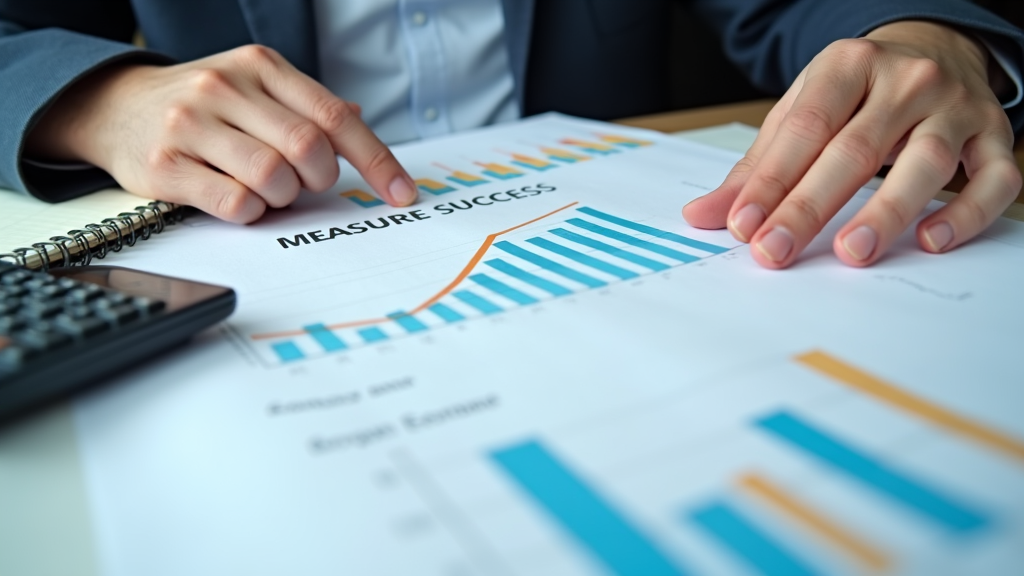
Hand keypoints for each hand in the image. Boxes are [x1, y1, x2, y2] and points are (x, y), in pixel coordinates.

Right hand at [25, 45, 417, 222]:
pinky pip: (234, 203)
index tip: (402, 194)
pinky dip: (250, 211)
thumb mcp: (254, 88)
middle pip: (309, 148)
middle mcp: (226, 87)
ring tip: (266, 189)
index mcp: (261, 65)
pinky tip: (238, 199)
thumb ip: (305, 107)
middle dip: (319, 179)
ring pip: (273, 177)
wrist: (115, 108)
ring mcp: (192, 124)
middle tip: (305, 183)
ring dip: (282, 197)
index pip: (335, 115)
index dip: (377, 160)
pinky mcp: (165, 164)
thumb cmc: (203, 105)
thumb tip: (360, 122)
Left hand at [683, 21, 1021, 267]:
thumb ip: (756, 167)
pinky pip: (993, 179)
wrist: (935, 52)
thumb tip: (704, 215)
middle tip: (776, 250)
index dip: (772, 180)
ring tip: (852, 253)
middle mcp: (907, 80)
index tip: (743, 224)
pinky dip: (966, 213)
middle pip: (855, 149)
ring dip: (886, 211)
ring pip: (925, 162)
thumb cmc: (858, 93)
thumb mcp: (801, 112)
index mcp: (849, 65)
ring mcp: (956, 107)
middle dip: (809, 206)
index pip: (805, 128)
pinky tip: (931, 241)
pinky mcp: (993, 136)